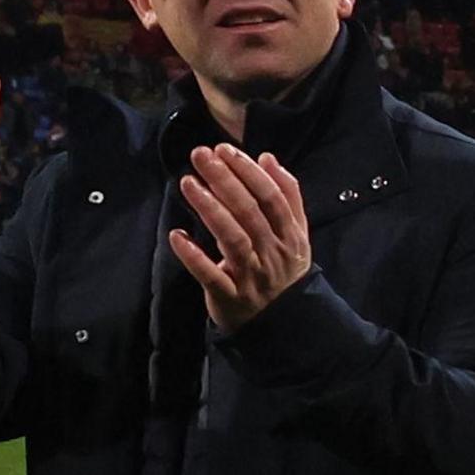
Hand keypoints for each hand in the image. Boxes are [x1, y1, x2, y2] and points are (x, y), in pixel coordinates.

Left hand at [167, 145, 314, 329]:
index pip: (271, 197)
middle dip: (224, 180)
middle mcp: (272, 254)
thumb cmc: (283, 270)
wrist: (282, 324)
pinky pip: (210, 275)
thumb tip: (268, 158)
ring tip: (187, 183)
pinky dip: (193, 256)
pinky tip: (177, 236)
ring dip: (209, 208)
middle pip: (249, 212)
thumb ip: (288, 196)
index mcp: (290, 236)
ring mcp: (251, 277)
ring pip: (232, 239)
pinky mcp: (229, 297)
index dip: (247, 171)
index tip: (223, 150)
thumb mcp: (296, 234)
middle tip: (200, 155)